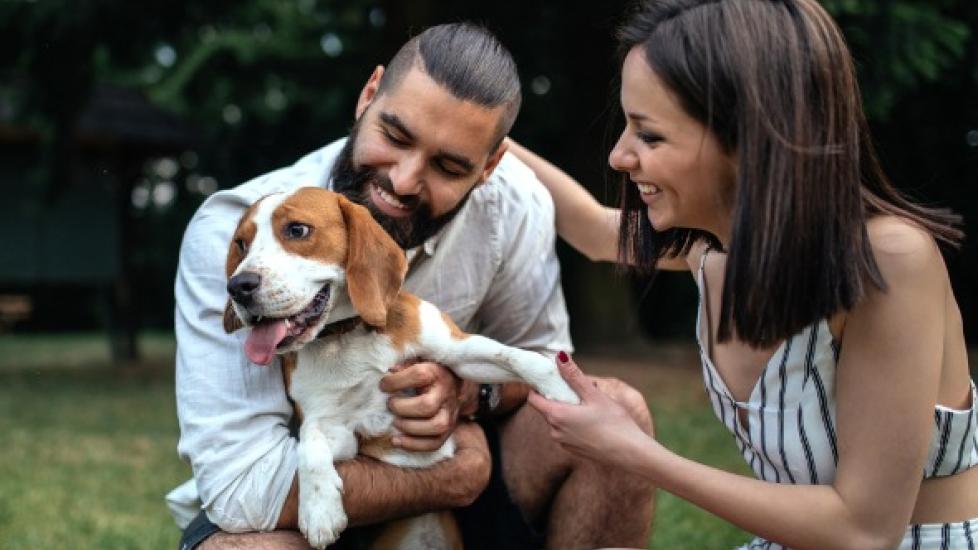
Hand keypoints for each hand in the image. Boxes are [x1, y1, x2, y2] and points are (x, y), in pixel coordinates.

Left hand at [380, 360, 478, 450]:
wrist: (454, 384)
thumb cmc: (428, 372)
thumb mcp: (418, 361)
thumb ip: (404, 364)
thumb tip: (390, 371)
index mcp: (436, 373)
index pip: (419, 375)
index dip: (397, 381)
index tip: (383, 386)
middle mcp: (445, 393)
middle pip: (427, 406)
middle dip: (402, 408)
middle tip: (390, 405)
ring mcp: (449, 413)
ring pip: (436, 426)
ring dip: (409, 427)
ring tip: (395, 422)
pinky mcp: (448, 430)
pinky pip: (435, 443)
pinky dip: (414, 445)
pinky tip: (396, 440)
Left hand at [527, 352, 653, 468]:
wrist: (630, 454)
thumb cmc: (614, 423)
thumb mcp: (594, 395)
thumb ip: (574, 376)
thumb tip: (559, 357)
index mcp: (556, 416)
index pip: (533, 398)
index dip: (539, 386)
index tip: (553, 379)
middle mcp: (555, 431)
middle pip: (547, 408)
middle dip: (560, 396)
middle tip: (582, 391)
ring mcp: (563, 443)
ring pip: (558, 420)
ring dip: (569, 410)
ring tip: (592, 406)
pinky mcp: (573, 450)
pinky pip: (567, 431)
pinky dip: (574, 423)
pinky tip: (594, 421)